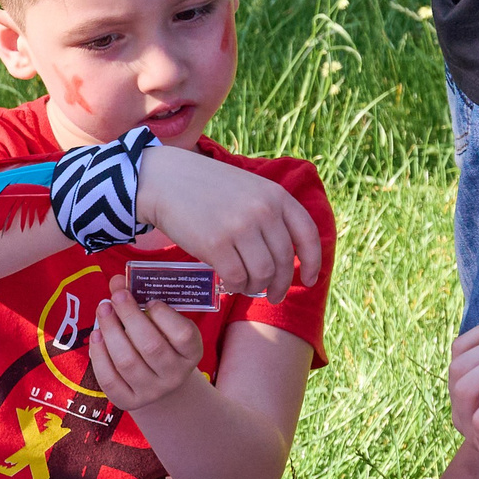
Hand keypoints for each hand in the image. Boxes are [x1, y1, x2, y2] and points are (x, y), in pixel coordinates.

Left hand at [89, 280, 203, 410]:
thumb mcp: (162, 323)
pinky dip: (99, 354)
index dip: (164, 315)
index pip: (183, 335)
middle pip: (151, 346)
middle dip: (130, 316)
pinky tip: (96, 335)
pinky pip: (109, 379)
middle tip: (116, 295)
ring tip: (103, 309)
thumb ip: (143, 300)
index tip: (150, 299)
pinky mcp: (128, 401)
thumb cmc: (160, 341)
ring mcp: (152, 391)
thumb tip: (117, 280)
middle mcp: (175, 375)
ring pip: (127, 361)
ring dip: (111, 331)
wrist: (157, 382)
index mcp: (191, 353)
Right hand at [134, 145, 321, 299]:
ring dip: (255, 287)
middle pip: (285, 261)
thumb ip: (269, 213)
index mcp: (276, 196)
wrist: (165, 181)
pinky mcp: (215, 244)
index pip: (307, 235)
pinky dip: (235, 286)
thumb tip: (284, 255)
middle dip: (281, 285)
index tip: (310, 280)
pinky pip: (236, 277)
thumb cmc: (205, 188)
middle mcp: (263, 211)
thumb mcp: (248, 190)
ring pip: (262, 273)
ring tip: (244, 287)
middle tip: (273, 297)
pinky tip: (228, 284)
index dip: (313, 262)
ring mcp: (240, 228)